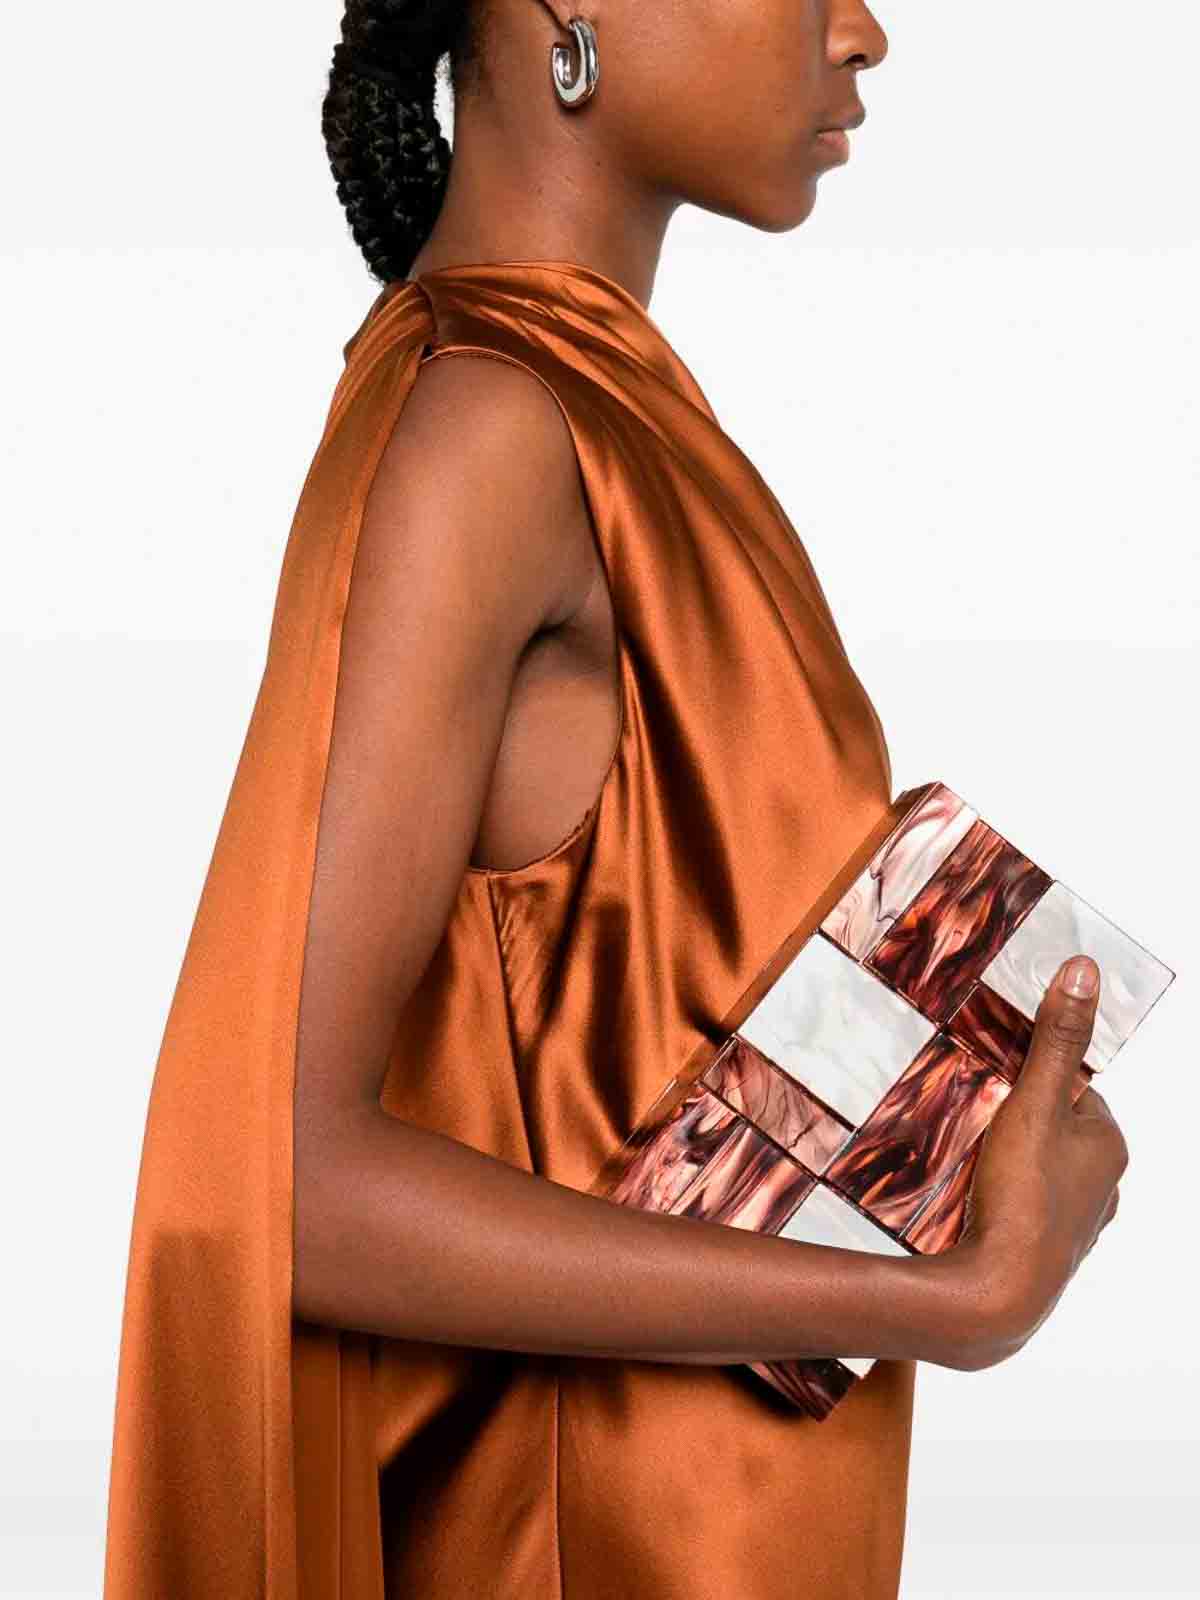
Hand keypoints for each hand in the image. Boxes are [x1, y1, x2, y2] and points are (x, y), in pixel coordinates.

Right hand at [947, 954, 1128, 1369]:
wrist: (996, 1297)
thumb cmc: (1023, 1196)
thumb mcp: (1035, 1102)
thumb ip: (1055, 1040)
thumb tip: (1084, 970)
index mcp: (1109, 1146)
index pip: (1073, 1089)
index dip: (1031, 1075)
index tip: (992, 1072)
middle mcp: (1104, 1187)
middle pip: (1053, 1129)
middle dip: (1015, 1117)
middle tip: (970, 1110)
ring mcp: (1075, 1225)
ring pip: (1037, 1171)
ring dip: (1004, 1159)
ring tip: (962, 1153)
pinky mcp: (1044, 1253)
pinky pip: (1021, 1208)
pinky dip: (998, 1198)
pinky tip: (967, 1199)